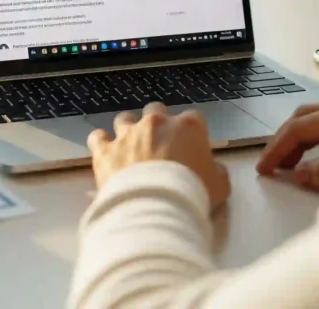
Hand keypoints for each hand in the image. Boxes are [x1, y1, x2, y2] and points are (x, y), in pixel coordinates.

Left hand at [88, 103, 231, 210]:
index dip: (191, 135)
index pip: (193, 119)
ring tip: (130, 149)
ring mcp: (128, 133)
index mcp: (188, 126)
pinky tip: (105, 154)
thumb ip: (217, 171)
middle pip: (156, 111)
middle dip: (157, 125)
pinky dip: (102, 143)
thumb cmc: (192, 193)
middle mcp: (156, 122)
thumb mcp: (220, 186)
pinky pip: (98, 137)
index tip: (190, 150)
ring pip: (125, 119)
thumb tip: (214, 170)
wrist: (155, 207)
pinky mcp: (105, 149)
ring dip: (128, 131)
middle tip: (159, 147)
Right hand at [256, 98, 318, 188]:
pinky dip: (312, 137)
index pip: (300, 127)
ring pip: (314, 118)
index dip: (278, 147)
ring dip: (296, 138)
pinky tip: (311, 155)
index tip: (265, 167)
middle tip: (269, 164)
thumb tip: (300, 172)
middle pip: (302, 117)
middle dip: (282, 140)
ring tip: (285, 163)